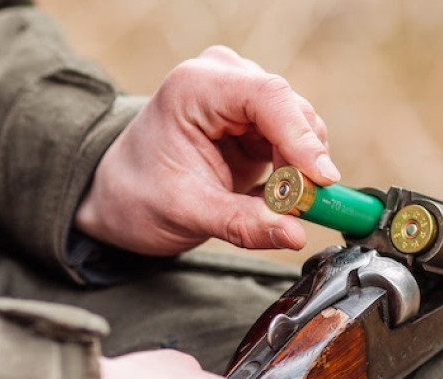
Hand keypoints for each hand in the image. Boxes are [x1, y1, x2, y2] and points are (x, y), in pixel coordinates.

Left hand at [75, 46, 339, 255]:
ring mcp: (239, 94)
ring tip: (278, 206)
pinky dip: (294, 170)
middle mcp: (222, 79)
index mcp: (195, 87)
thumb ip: (243, 223)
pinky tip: (273, 195)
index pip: (267, 97)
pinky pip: (293, 140)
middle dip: (303, 160)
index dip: (301, 137)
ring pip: (298, 125)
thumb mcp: (188, 213)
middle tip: (302, 208)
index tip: (323, 179)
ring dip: (300, 168)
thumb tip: (295, 235)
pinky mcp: (253, 118)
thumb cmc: (139, 195)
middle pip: (290, 110)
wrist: (119, 196)